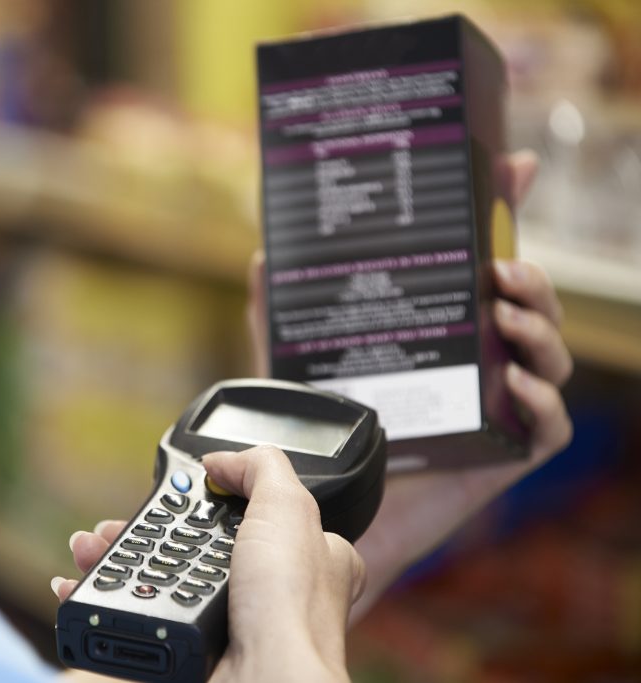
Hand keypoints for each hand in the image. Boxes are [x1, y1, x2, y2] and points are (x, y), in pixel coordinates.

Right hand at [54, 446, 364, 682]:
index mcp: (302, 556)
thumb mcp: (290, 508)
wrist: (263, 681)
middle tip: (114, 523)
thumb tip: (221, 460)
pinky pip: (136, 617)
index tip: (179, 495)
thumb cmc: (291, 609)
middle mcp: (264, 591)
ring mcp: (225, 623)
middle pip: (192, 546)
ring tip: (89, 549)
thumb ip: (261, 467)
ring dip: (113, 561)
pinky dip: (102, 602)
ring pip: (157, 580)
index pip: (253, 514)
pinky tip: (83, 586)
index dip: (213, 502)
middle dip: (143, 530)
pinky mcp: (188, 649)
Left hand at [246, 150, 573, 620]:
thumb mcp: (294, 365)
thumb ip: (276, 314)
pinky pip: (549, 428)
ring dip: (541, 328)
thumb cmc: (321, 437)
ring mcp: (495, 410)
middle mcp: (474, 364)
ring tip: (507, 314)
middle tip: (500, 267)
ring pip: (550, 359)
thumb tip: (265, 256)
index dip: (506, 212)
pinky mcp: (504, 457)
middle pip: (529, 307)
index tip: (514, 166)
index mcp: (439, 333)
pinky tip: (514, 383)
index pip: (483, 267)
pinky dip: (544, 402)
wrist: (331, 518)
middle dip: (530, 277)